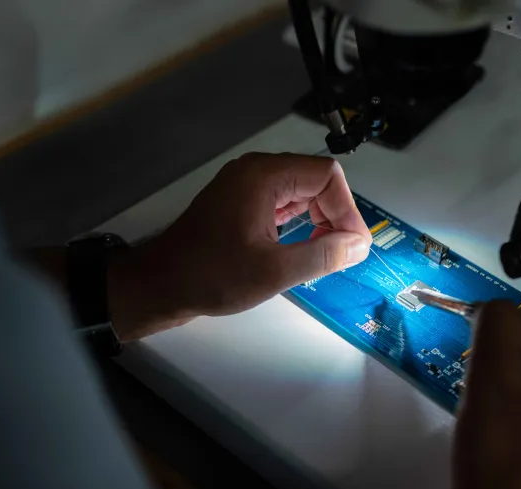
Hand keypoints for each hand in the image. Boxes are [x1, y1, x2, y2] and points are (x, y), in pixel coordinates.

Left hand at [108, 152, 371, 340]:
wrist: (161, 284)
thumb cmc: (211, 275)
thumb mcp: (275, 271)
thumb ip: (323, 255)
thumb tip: (359, 245)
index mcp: (263, 176)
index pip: (326, 175)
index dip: (346, 210)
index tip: (352, 246)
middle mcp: (255, 172)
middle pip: (315, 180)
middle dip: (335, 215)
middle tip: (340, 253)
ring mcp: (245, 186)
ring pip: (300, 192)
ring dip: (318, 220)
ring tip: (323, 254)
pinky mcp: (240, 202)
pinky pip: (282, 203)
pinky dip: (299, 223)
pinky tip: (301, 249)